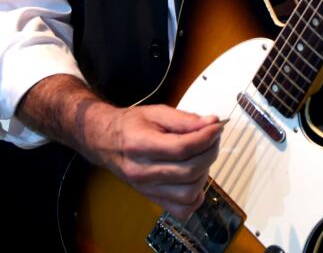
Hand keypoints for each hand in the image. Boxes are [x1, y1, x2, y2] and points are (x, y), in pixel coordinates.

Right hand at [85, 103, 222, 219]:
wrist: (106, 142)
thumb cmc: (131, 126)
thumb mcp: (156, 112)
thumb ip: (185, 119)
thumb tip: (211, 123)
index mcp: (140, 145)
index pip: (180, 148)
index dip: (205, 138)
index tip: (216, 127)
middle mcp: (142, 171)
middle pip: (188, 171)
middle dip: (209, 152)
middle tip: (213, 137)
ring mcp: (147, 189)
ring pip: (188, 193)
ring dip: (204, 173)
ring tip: (202, 156)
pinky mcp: (153, 199)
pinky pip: (182, 210)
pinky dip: (195, 197)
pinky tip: (195, 178)